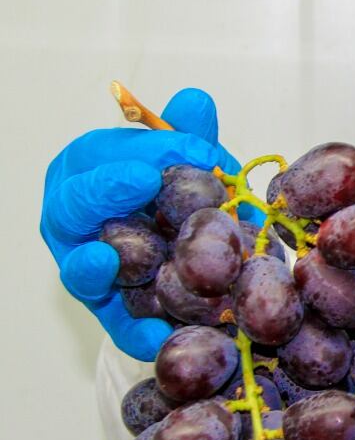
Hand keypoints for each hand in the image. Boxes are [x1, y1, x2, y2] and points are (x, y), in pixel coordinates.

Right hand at [40, 89, 240, 359]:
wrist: (181, 253)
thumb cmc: (171, 193)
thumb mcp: (182, 162)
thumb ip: (185, 135)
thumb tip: (195, 101)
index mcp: (83, 173)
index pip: (102, 154)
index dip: (148, 148)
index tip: (197, 149)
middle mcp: (72, 222)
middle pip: (73, 206)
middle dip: (104, 191)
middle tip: (143, 178)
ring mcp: (84, 269)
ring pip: (79, 269)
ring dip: (93, 267)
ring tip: (107, 261)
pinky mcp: (108, 314)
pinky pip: (117, 325)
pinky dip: (135, 332)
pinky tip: (157, 337)